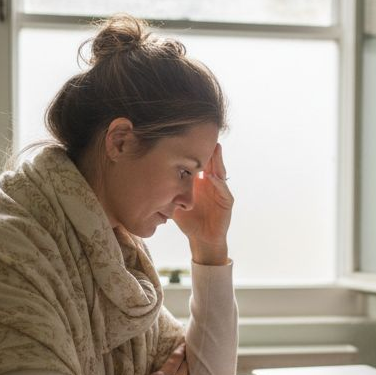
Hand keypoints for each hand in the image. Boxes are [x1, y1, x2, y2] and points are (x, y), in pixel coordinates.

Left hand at [172, 143, 231, 264]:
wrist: (202, 239)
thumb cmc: (188, 221)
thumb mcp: (175, 202)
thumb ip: (168, 191)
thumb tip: (149, 179)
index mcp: (201, 182)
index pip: (200, 163)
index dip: (195, 152)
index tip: (188, 138)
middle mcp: (212, 184)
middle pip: (211, 163)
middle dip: (209, 150)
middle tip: (205, 134)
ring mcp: (221, 192)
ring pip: (220, 172)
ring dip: (218, 161)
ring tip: (215, 148)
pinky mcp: (227, 202)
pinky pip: (224, 190)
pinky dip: (218, 183)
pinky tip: (211, 176)